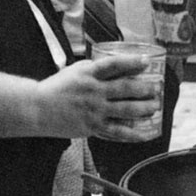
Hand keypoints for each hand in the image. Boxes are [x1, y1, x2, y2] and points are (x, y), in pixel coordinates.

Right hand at [36, 54, 160, 141]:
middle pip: (125, 88)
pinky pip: (117, 131)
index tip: (147, 62)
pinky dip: (133, 133)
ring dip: (144, 108)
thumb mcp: (75, 70)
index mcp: (88, 73)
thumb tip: (117, 65)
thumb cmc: (57, 87)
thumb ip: (94, 69)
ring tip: (155, 107)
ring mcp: (94, 110)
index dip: (133, 62)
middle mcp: (94, 90)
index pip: (115, 65)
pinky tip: (144, 134)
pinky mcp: (93, 127)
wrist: (39, 108)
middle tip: (156, 89)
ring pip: (126, 109)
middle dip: (145, 88)